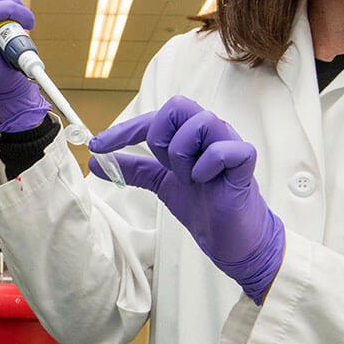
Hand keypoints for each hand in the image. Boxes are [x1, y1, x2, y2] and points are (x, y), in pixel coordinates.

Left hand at [89, 96, 283, 302]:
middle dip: (161, 137)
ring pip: (201, 122)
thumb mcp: (160, 183)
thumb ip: (134, 169)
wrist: (231, 238)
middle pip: (178, 105)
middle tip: (165, 166)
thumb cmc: (203, 204)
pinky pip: (225, 149)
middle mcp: (210, 132)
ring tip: (188, 179)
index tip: (98, 145)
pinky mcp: (245, 164)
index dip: (124, 130)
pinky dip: (207, 166)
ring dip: (183, 155)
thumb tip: (98, 161)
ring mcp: (229, 144)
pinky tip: (205, 181)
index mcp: (190, 133)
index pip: (154, 118)